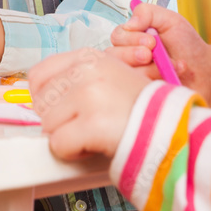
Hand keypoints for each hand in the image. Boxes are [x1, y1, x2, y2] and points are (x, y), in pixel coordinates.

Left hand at [29, 48, 152, 159]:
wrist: (171, 127)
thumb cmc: (140, 107)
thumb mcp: (109, 76)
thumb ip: (76, 80)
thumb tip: (40, 99)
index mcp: (88, 57)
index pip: (39, 74)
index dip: (42, 98)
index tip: (56, 111)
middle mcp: (86, 70)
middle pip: (41, 102)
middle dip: (57, 120)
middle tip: (82, 126)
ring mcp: (88, 95)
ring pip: (48, 125)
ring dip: (66, 137)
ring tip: (92, 134)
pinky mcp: (92, 123)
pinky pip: (59, 144)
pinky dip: (72, 153)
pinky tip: (93, 146)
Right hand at [110, 2, 210, 108]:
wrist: (207, 71)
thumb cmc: (188, 45)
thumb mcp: (170, 20)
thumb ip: (148, 12)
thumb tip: (129, 22)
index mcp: (132, 38)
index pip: (117, 36)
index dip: (130, 38)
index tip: (152, 41)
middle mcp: (129, 57)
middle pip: (112, 56)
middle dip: (131, 53)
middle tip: (150, 54)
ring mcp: (135, 77)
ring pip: (124, 74)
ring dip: (146, 69)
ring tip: (168, 67)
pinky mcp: (143, 93)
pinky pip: (136, 91)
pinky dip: (154, 82)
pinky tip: (170, 78)